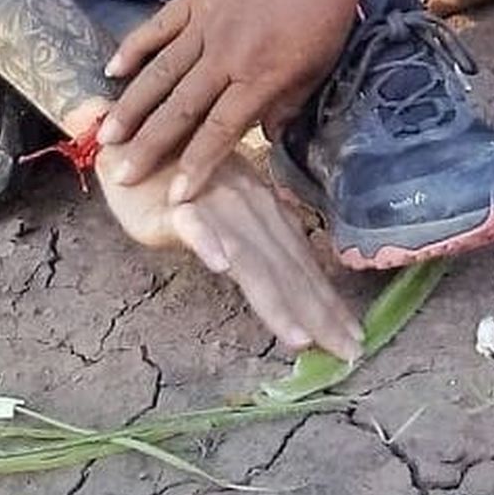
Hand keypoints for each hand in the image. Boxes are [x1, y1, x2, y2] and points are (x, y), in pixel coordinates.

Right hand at [96, 145, 362, 358]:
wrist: (138, 141)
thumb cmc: (187, 180)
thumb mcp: (234, 208)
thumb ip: (260, 240)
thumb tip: (298, 278)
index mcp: (266, 213)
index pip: (303, 265)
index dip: (329, 304)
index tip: (356, 341)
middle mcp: (249, 210)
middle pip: (287, 270)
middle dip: (319, 314)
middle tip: (347, 353)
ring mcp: (214, 207)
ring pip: (249, 258)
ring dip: (276, 298)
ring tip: (300, 337)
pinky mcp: (173, 206)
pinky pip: (193, 225)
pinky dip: (208, 242)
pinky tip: (221, 266)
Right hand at [98, 0, 360, 201]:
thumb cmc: (324, 11)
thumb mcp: (318, 66)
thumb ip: (286, 105)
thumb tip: (264, 139)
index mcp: (261, 75)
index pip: (221, 129)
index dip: (197, 165)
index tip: (175, 197)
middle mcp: (227, 54)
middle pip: (181, 108)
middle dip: (150, 147)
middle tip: (121, 176)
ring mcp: (206, 23)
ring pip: (161, 72)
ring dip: (132, 107)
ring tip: (106, 136)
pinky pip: (157, 26)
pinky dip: (133, 48)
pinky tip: (111, 71)